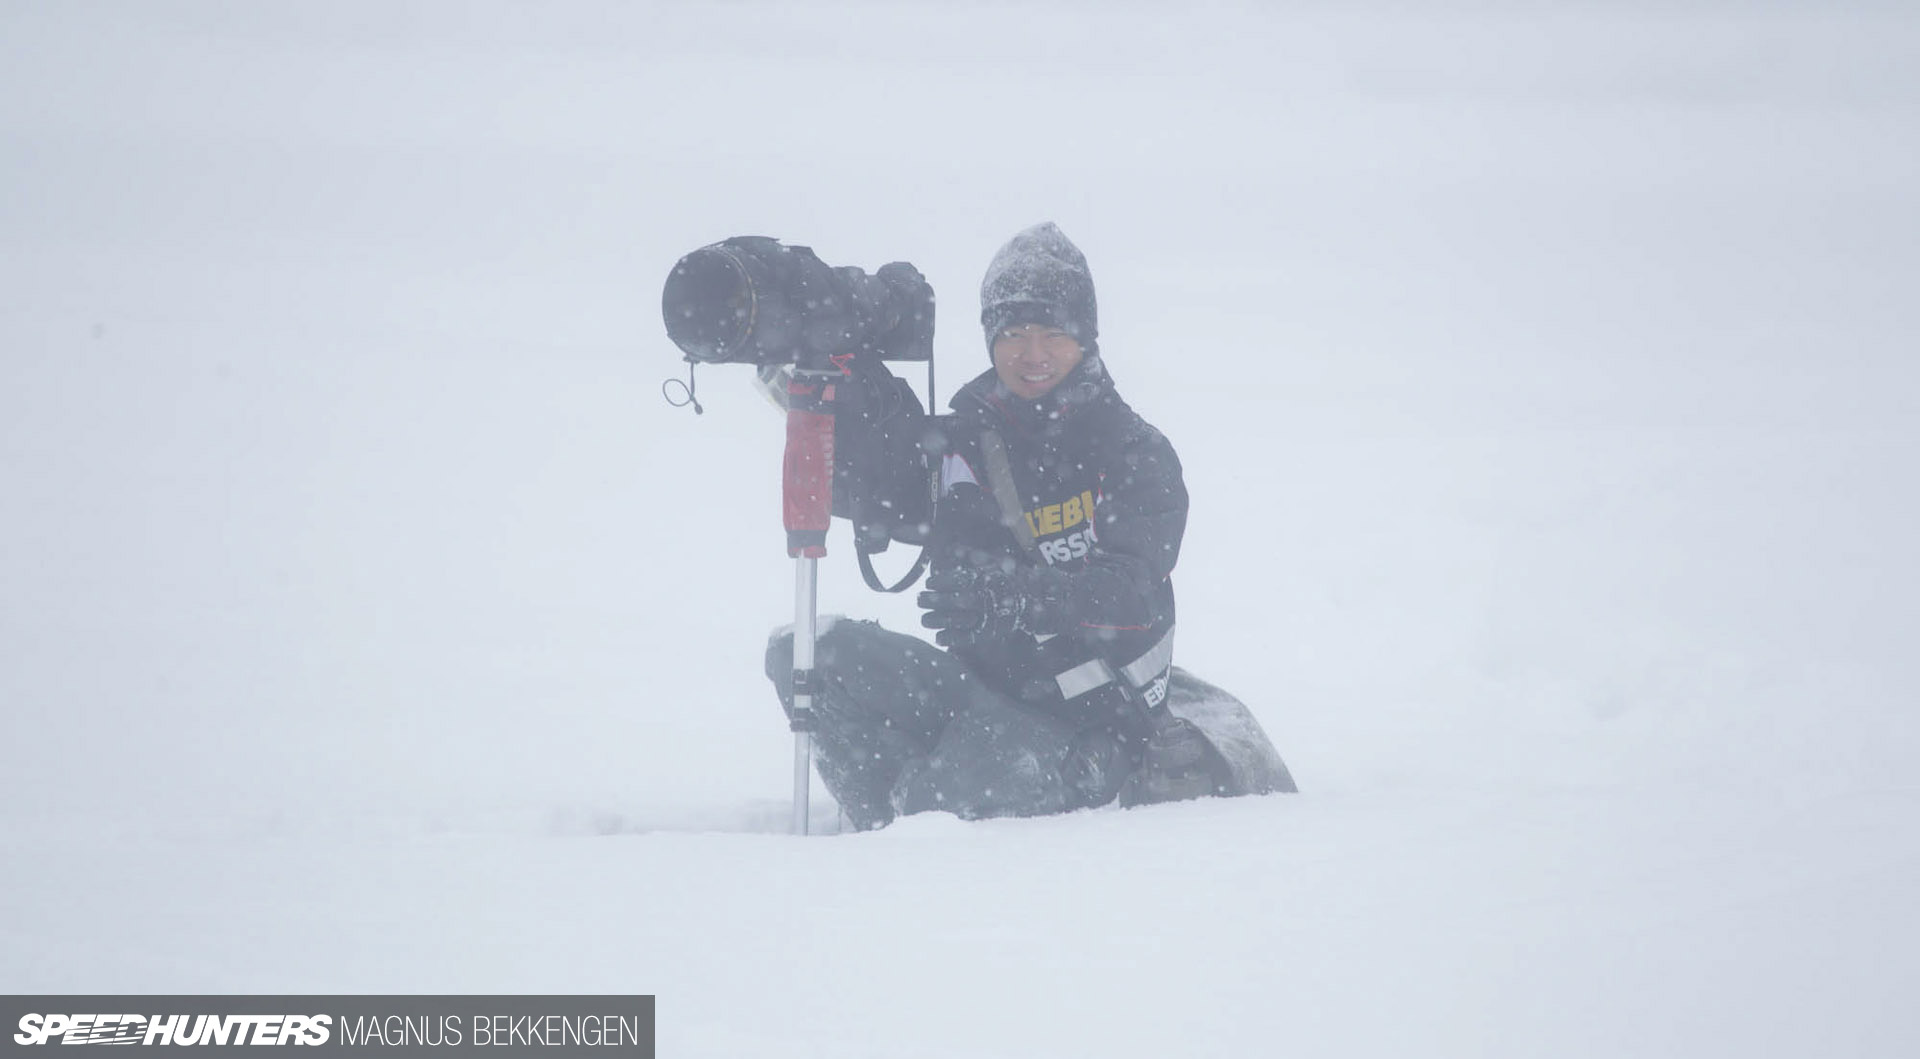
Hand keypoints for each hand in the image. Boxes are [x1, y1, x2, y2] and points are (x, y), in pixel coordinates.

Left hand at [917, 549, 1066, 647]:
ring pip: (958, 620)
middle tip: (919, 600)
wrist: (1038, 601)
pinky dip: (952, 639)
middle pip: (953, 600)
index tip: (929, 582)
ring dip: (938, 620)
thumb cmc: (1013, 579)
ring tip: (924, 619)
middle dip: (933, 600)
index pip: (956, 579)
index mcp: (985, 579)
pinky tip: (939, 638)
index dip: (939, 582)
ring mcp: (988, 617)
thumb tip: (952, 549)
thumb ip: (973, 556)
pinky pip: (969, 637)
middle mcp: (984, 598)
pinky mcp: (991, 632)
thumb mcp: (996, 562)